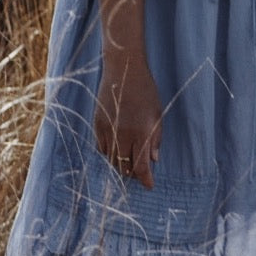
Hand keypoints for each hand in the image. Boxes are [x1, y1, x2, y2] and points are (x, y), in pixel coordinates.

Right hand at [94, 57, 162, 189]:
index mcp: (142, 132)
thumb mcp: (157, 114)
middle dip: (133, 174)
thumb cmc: (146, 91)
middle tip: (140, 173)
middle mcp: (123, 134)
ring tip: (129, 163)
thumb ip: (156, 138)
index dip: (146, 180)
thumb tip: (154, 160)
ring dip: (121, 165)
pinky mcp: (97, 124)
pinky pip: (101, 148)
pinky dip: (110, 153)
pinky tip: (117, 150)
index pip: (142, 167)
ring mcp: (108, 130)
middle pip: (125, 167)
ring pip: (112, 160)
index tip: (150, 185)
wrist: (123, 70)